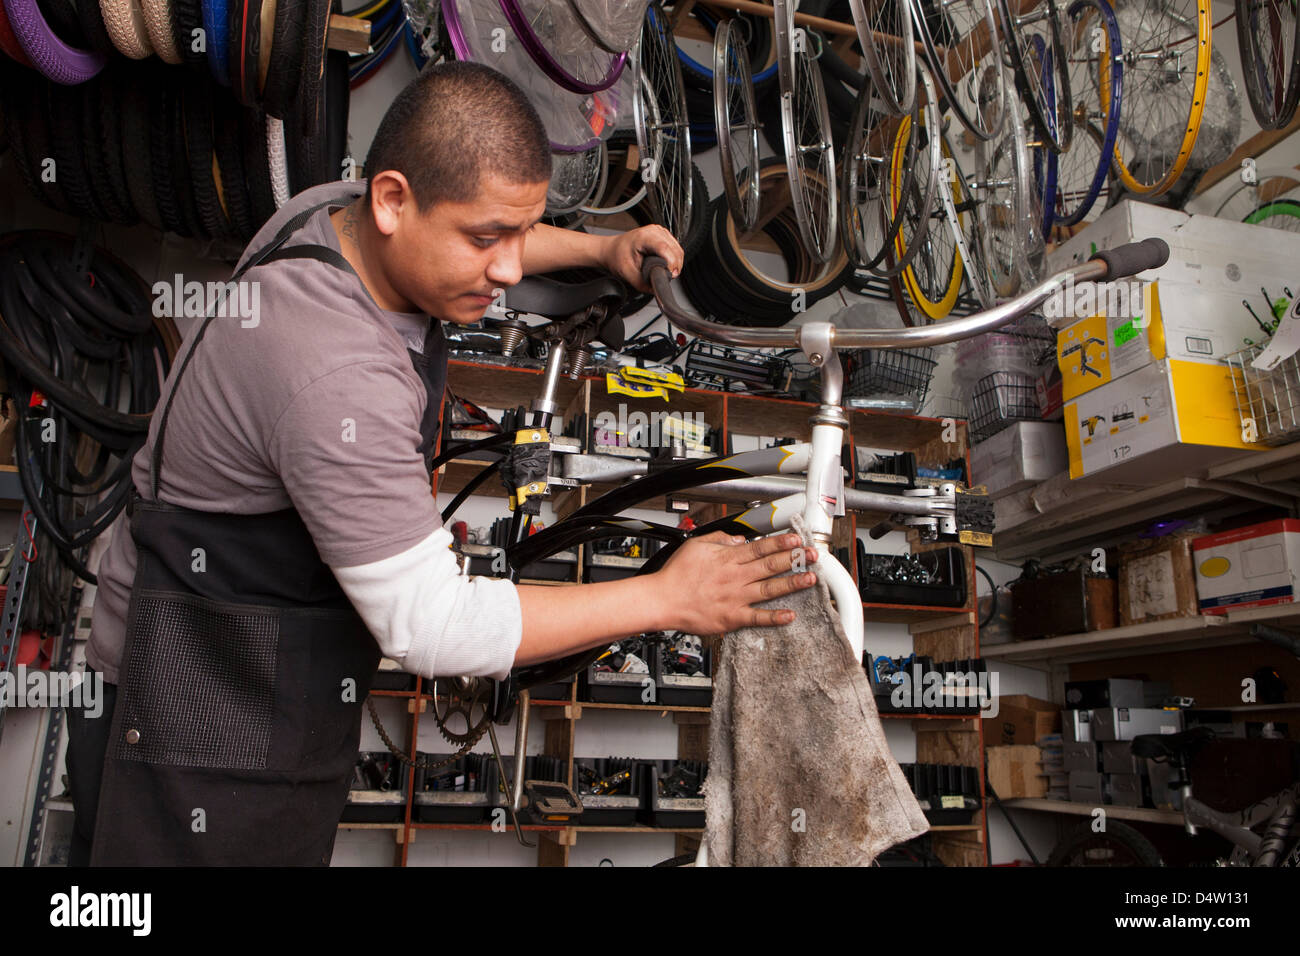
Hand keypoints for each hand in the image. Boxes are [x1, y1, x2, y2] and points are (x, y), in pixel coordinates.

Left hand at [601, 225, 683, 291]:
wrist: (612, 250)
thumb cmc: (617, 256)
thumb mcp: (626, 273)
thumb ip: (641, 283)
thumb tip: (655, 289)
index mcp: (644, 236)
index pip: (665, 248)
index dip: (671, 263)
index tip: (670, 275)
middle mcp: (654, 231)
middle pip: (675, 250)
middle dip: (674, 266)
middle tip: (666, 277)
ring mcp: (660, 232)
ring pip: (678, 249)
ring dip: (676, 263)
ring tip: (665, 272)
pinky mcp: (664, 236)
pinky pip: (676, 248)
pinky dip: (674, 259)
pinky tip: (666, 265)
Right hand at [652, 532, 817, 636]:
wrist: (662, 600)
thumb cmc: (676, 575)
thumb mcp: (697, 545)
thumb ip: (720, 540)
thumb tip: (739, 540)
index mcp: (727, 558)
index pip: (760, 547)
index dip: (781, 542)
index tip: (797, 539)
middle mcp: (735, 577)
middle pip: (770, 565)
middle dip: (794, 559)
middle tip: (812, 555)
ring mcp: (735, 598)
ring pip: (769, 589)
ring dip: (792, 583)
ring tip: (810, 578)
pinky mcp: (732, 617)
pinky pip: (757, 617)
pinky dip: (774, 617)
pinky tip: (790, 615)